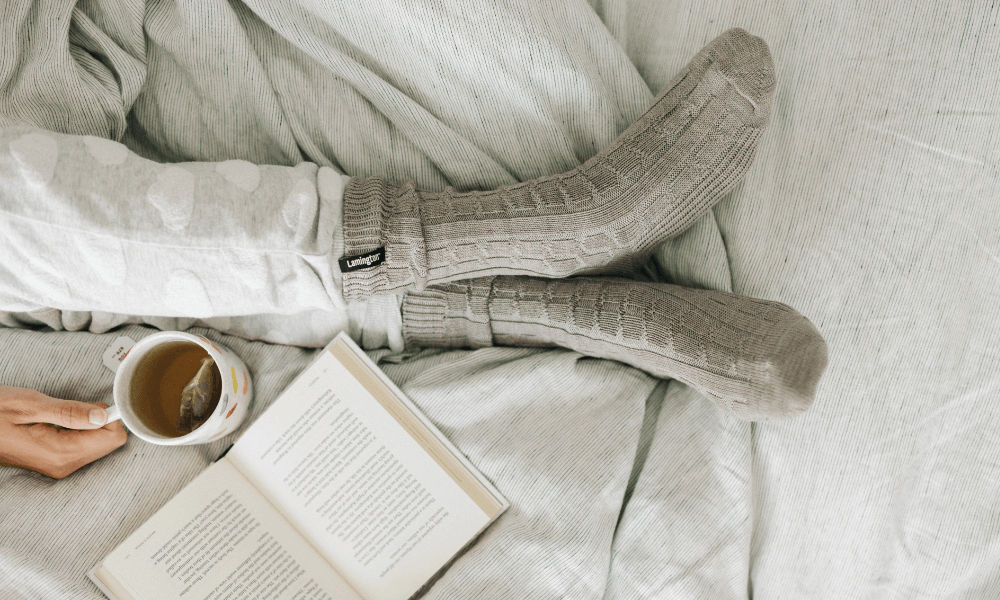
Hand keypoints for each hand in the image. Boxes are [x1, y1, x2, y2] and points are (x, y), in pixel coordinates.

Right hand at [0, 386, 126, 478]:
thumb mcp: (29, 405)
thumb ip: (69, 412)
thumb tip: (103, 415)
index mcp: (61, 453)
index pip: (113, 437)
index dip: (109, 415)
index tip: (91, 401)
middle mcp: (63, 464)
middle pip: (108, 440)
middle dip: (99, 418)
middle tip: (73, 404)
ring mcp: (59, 465)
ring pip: (97, 442)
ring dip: (87, 422)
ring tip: (59, 411)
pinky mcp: (55, 460)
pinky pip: (82, 443)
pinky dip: (79, 428)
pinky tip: (58, 419)